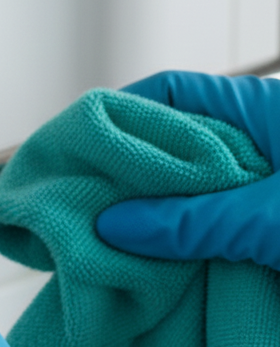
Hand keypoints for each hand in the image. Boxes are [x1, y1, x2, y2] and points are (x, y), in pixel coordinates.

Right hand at [97, 70, 279, 269]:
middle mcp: (264, 133)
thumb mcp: (266, 219)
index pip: (173, 90)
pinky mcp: (277, 220)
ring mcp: (274, 178)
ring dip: (170, 205)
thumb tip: (113, 225)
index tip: (85, 139)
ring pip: (204, 182)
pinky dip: (200, 232)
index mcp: (260, 106)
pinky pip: (227, 216)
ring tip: (126, 229)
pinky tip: (174, 256)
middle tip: (95, 192)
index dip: (125, 109)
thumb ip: (191, 220)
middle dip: (141, 164)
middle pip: (183, 136)